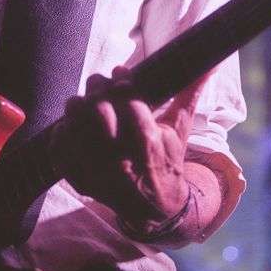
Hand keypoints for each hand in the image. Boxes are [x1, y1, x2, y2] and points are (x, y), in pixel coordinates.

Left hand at [49, 68, 204, 230]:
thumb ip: (190, 92)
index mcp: (149, 144)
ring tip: (84, 102)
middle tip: (99, 83)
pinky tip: (72, 127)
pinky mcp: (80, 182)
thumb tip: (212, 63)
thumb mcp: (180, 128)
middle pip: (97, 110)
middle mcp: (122, 161)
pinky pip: (58, 151)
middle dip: (96, 87)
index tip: (121, 75)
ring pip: (73, 127)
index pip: (128, 100)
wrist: (153, 207)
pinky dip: (60, 133)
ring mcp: (98, 174)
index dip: (122, 81)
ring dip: (75, 107)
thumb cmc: (167, 158)